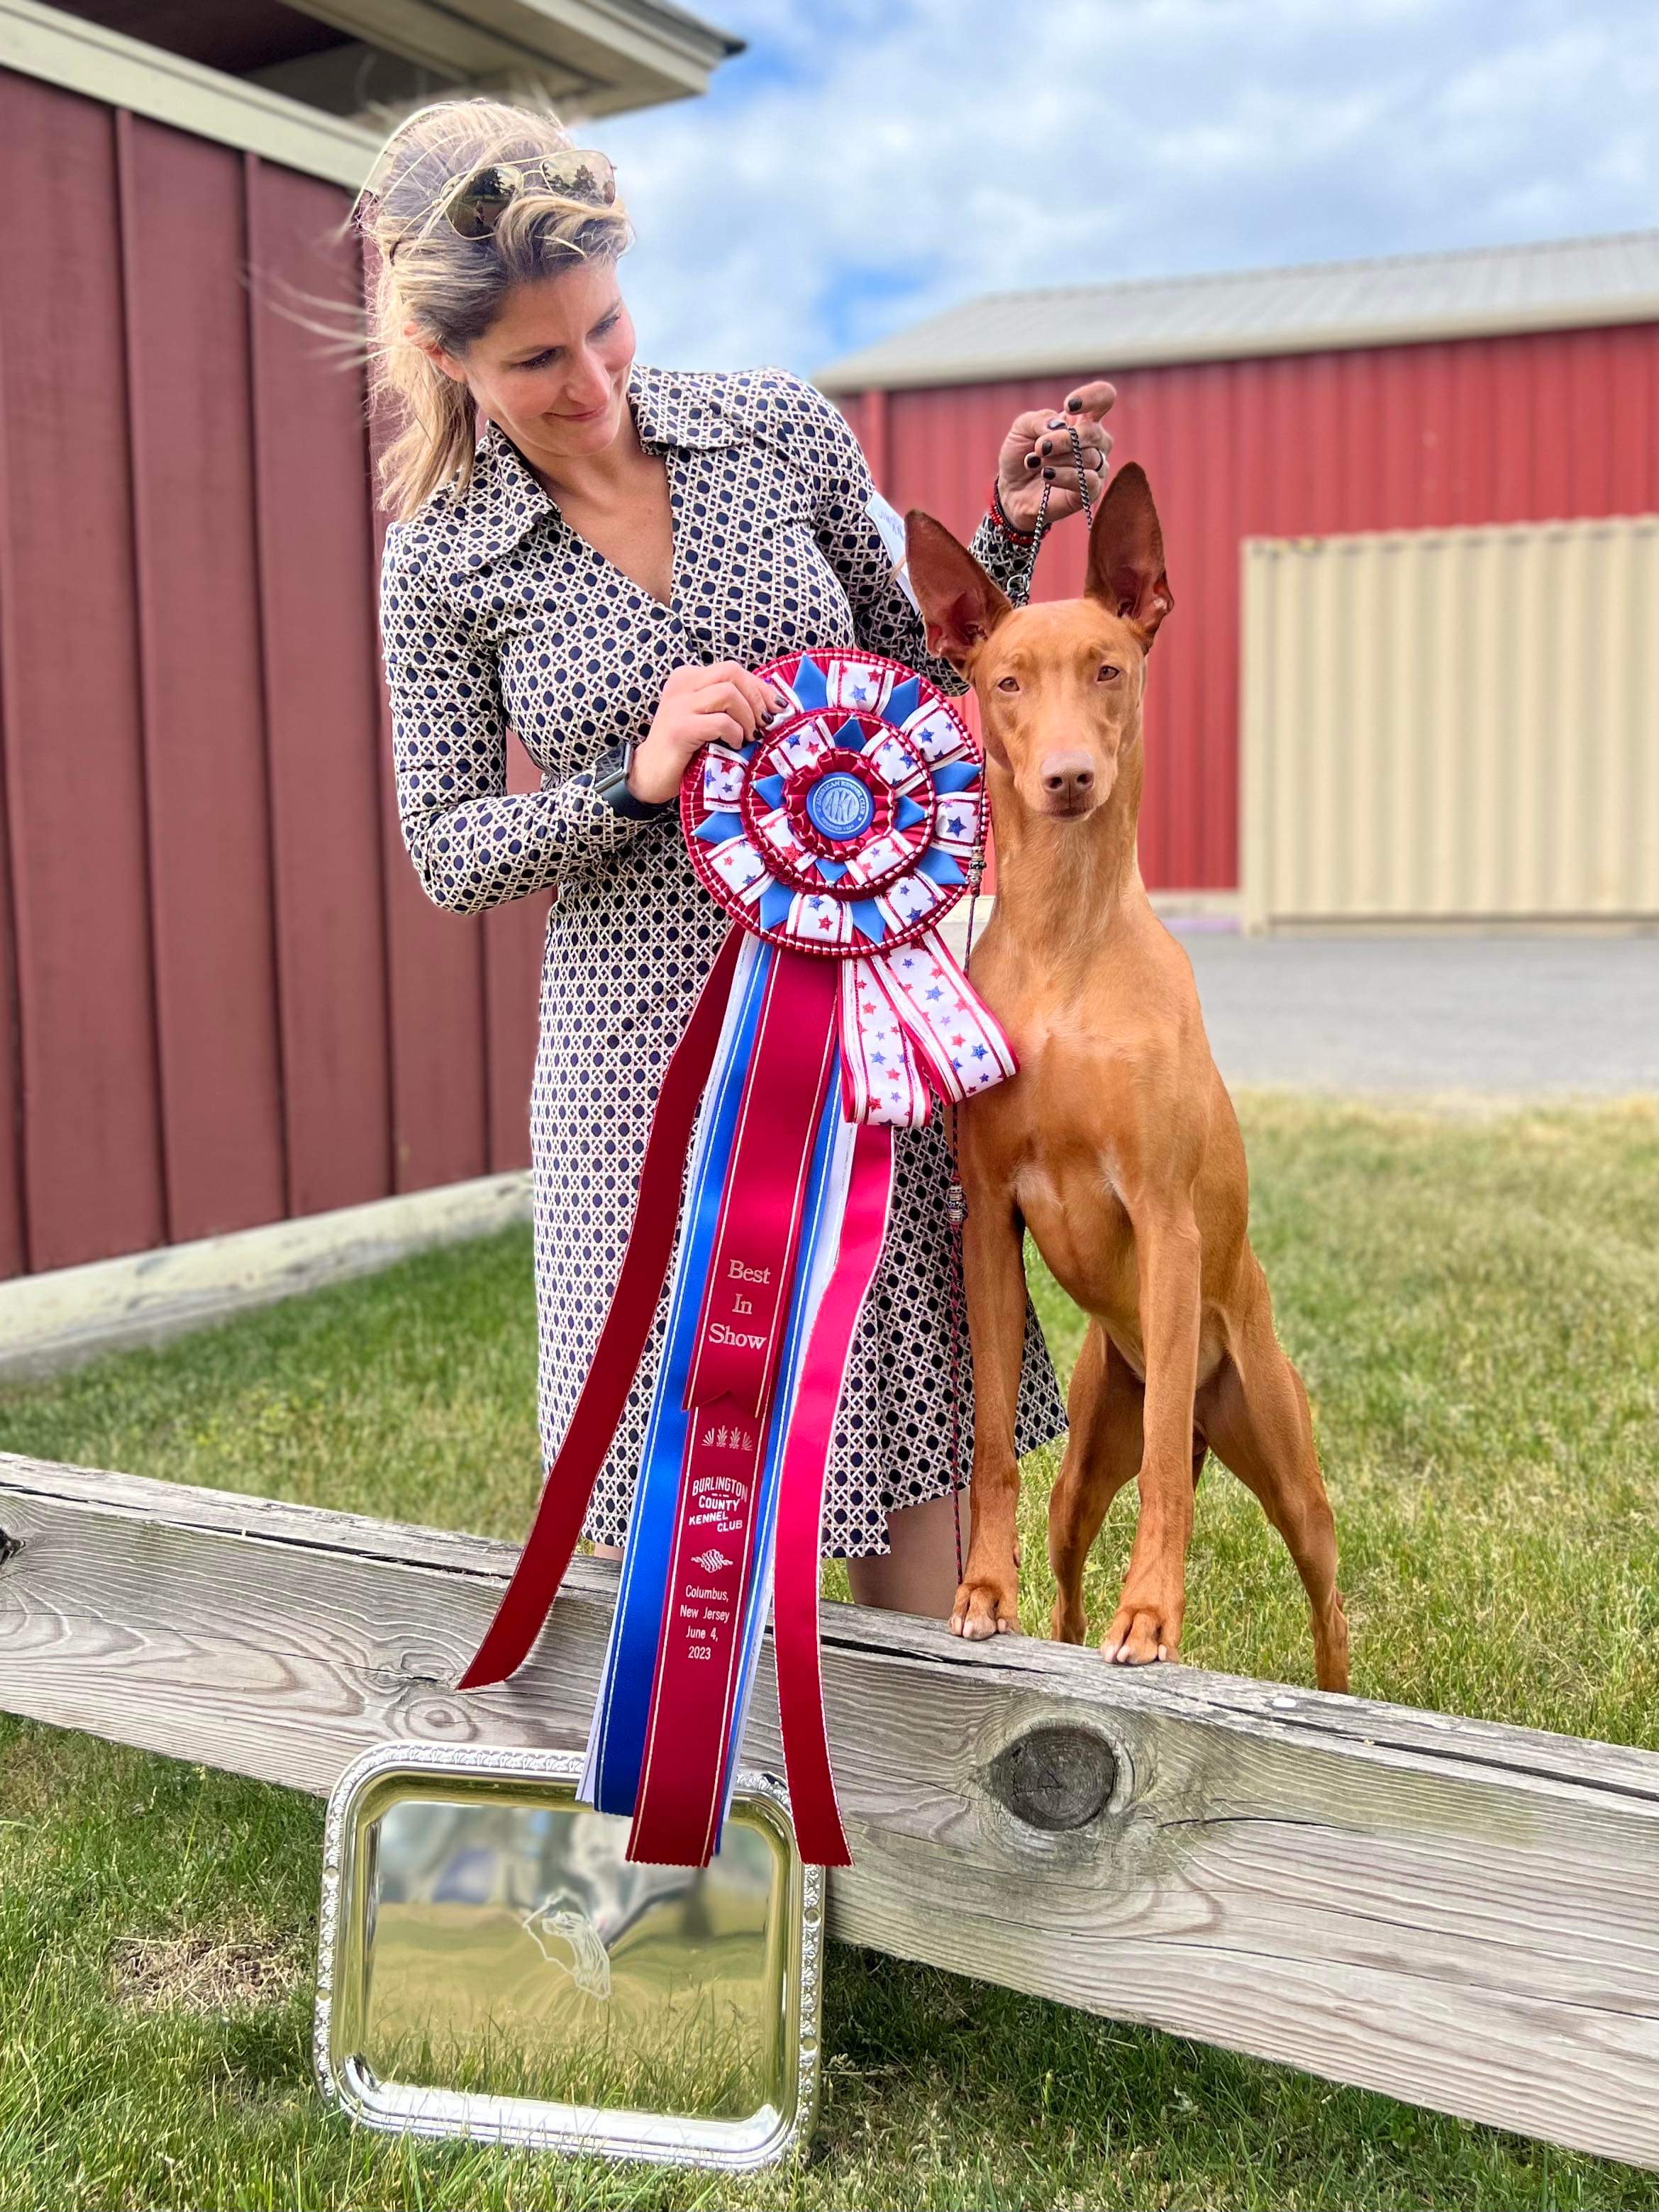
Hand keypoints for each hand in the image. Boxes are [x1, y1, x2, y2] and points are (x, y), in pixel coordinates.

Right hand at [627, 660, 787, 805]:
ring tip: (750, 736)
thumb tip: (772, 705)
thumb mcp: (708, 718)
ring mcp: (679, 705)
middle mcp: (682, 685)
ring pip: (727, 693)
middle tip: (765, 723)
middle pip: (731, 672)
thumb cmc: (686, 749)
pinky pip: (720, 721)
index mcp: (689, 678)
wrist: (650, 776)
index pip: (733, 670)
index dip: (760, 687)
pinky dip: (735, 733)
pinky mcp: (680, 728)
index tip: (777, 708)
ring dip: (747, 716)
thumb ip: (730, 705)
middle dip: (757, 697)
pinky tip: (735, 745)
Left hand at [993, 378, 1115, 532]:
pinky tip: (1046, 475)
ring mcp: (1096, 467)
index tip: (1068, 406)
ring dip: (1057, 460)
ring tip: (1035, 464)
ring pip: (1089, 457)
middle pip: (1094, 432)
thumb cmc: (1021, 455)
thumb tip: (1060, 426)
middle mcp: (1095, 442)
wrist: (1012, 491)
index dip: (1092, 396)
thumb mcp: (1022, 428)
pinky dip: (1064, 476)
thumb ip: (1040, 419)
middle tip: (1041, 447)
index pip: (1104, 397)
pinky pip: (1088, 481)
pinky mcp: (1091, 492)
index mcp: (1083, 419)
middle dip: (1064, 439)